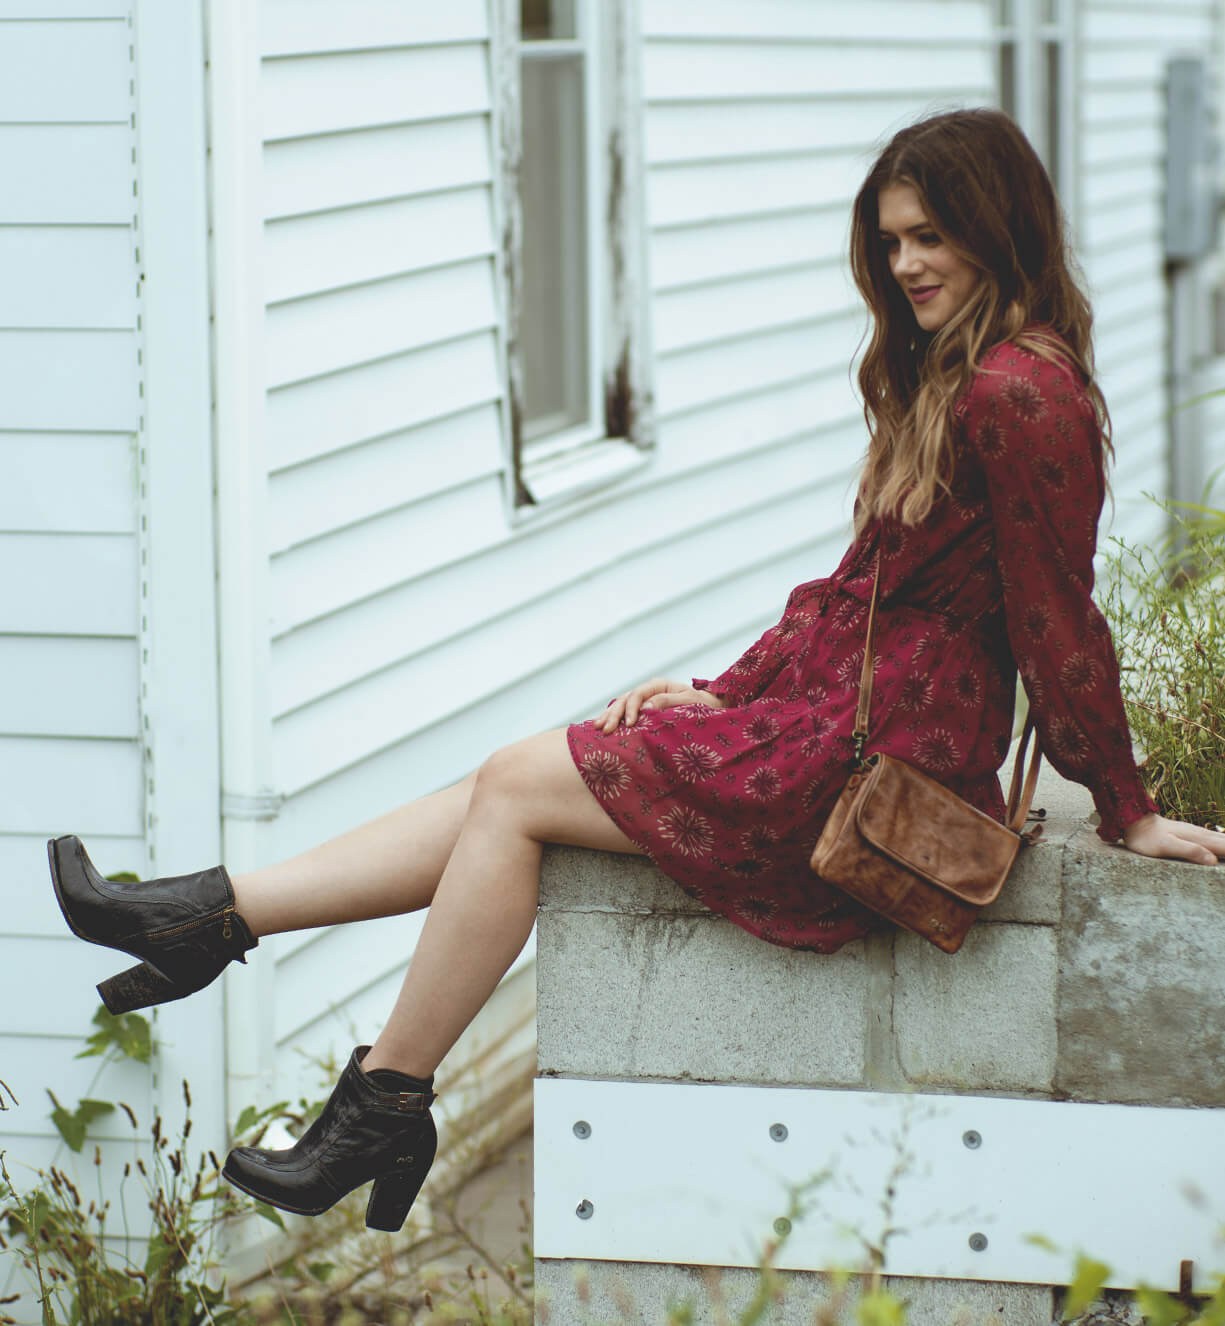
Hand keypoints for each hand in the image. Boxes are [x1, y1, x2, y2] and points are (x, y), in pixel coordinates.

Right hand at [594, 678, 724, 733]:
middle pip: (625, 699)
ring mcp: (643, 701)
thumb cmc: (703, 705)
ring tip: (598, 727)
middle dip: (614, 714)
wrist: (711, 709)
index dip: (631, 708)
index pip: (638, 694)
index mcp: (659, 685)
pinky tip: (602, 726)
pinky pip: (624, 714)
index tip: (629, 724)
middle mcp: (648, 691)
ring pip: (620, 705)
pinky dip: (613, 719)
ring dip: (609, 716)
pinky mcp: (642, 712)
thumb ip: (668, 702)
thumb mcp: (689, 702)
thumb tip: (645, 707)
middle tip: (605, 729)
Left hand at [1121, 812, 1224, 865]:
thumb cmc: (1146, 838)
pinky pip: (1216, 839)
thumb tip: (1213, 860)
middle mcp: (1202, 834)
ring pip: (1224, 839)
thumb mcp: (1165, 847)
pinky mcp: (1192, 834)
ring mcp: (1198, 833)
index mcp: (1200, 840)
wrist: (1132, 822)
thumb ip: (1189, 851)